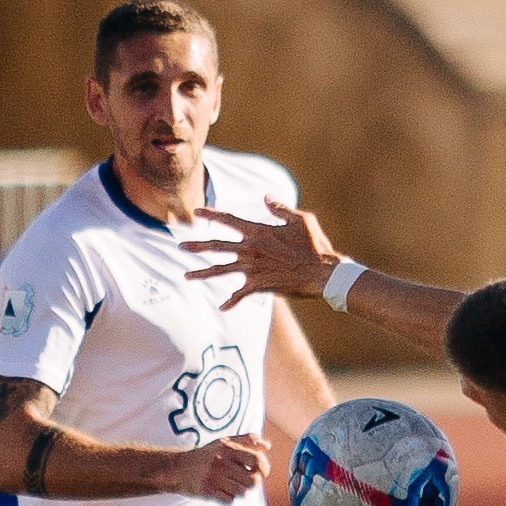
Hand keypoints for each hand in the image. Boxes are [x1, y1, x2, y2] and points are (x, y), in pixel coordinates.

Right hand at [163, 434, 270, 501]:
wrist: (178, 468)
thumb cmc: (206, 455)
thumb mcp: (224, 442)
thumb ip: (247, 440)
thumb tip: (267, 445)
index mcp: (228, 449)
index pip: (257, 460)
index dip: (264, 468)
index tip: (260, 471)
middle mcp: (221, 462)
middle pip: (253, 480)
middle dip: (252, 483)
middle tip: (245, 480)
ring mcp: (214, 478)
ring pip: (242, 492)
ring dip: (240, 491)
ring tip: (232, 485)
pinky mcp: (207, 491)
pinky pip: (229, 501)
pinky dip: (228, 499)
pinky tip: (222, 492)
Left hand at [181, 199, 340, 308]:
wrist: (323, 273)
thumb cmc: (315, 246)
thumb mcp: (300, 220)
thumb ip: (280, 208)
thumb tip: (266, 197)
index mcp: (259, 231)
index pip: (228, 220)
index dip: (211, 215)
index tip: (196, 212)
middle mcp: (251, 249)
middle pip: (217, 246)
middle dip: (197, 245)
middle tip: (181, 245)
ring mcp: (253, 268)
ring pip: (220, 270)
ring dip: (202, 273)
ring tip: (186, 276)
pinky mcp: (259, 285)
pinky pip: (240, 295)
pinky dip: (231, 302)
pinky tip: (222, 307)